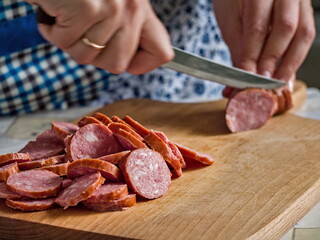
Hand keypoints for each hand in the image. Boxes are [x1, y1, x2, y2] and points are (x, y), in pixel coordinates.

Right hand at [26, 0, 173, 73]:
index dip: (142, 65)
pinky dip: (52, 31)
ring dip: (69, 41)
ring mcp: (112, 9)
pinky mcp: (88, 9)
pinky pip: (66, 43)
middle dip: (93, 55)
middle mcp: (132, 9)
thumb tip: (124, 64)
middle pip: (117, 65)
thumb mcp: (112, 5)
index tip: (129, 64)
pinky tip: (55, 11)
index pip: (161, 53)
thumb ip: (124, 31)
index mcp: (141, 10)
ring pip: (88, 57)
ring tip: (67, 15)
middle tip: (82, 31)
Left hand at [213, 0, 315, 81]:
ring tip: (276, 84)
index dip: (252, 57)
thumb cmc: (234, 0)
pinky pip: (305, 34)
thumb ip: (239, 49)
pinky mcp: (304, 10)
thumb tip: (242, 79)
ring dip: (291, 63)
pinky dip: (295, 56)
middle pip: (286, 29)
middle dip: (274, 61)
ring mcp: (300, 0)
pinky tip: (284, 72)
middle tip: (262, 84)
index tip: (247, 79)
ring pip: (304, 33)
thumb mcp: (229, 21)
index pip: (257, 28)